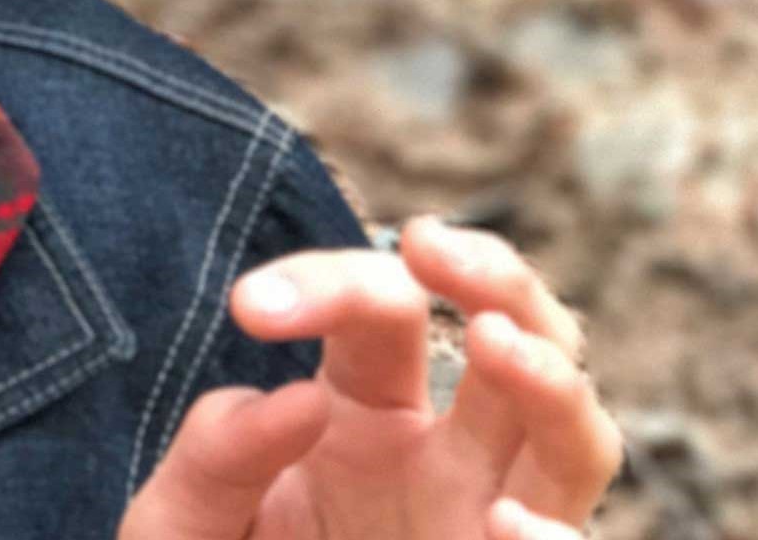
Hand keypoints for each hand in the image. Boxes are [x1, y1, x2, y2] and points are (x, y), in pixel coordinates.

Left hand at [121, 219, 622, 539]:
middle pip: (518, 336)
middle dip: (495, 275)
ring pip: (575, 440)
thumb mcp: (182, 522)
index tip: (247, 309)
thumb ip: (216, 453)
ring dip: (554, 383)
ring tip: (499, 346)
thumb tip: (297, 398)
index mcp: (363, 412)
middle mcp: (445, 461)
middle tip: (431, 246)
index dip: (325, 285)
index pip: (378, 310)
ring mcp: (487, 528)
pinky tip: (514, 525)